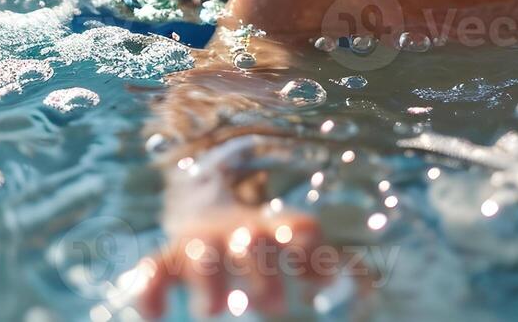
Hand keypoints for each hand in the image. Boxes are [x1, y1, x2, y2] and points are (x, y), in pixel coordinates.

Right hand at [135, 205, 337, 318]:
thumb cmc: (267, 241)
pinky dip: (150, 288)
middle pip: (251, 241)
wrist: (206, 207)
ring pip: (202, 255)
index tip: (321, 281)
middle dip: (261, 272)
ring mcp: (202, 242)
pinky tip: (154, 316)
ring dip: (208, 281)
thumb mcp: (296, 246)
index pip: (299, 229)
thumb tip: (368, 290)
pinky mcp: (168, 257)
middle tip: (272, 307)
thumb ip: (331, 267)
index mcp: (278, 228)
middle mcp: (239, 231)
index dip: (310, 250)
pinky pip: (153, 268)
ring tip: (213, 313)